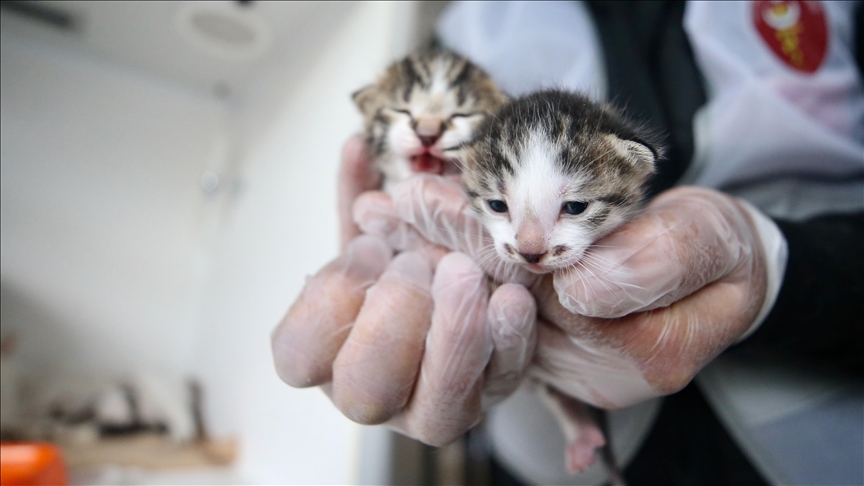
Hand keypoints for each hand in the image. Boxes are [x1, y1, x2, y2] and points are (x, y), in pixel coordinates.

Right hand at [272, 136, 536, 445]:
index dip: (331, 300)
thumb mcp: (374, 233)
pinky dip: (508, 336)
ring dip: (452, 334)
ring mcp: (435, 407)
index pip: (297, 356)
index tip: (367, 250)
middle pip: (363, 391)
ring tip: (465, 273)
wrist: (464, 285)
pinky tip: (512, 297)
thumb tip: (357, 149)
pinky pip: (501, 381)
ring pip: (437, 411)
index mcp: (326, 355)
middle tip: (417, 266)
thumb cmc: (403, 263)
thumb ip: (360, 200)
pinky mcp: (491, 395)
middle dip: (392, 319)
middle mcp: (376, 392)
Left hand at [382, 176, 768, 408]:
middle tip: (391, 200)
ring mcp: (570, 365)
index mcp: (643, 352)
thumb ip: (661, 260)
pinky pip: (491, 309)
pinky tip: (411, 231)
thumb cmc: (722, 250)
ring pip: (489, 308)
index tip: (429, 200)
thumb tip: (583, 283)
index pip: (549, 298)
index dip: (487, 244)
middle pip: (506, 306)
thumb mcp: (713, 239)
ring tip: (383, 211)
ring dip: (437, 257)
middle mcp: (596, 371)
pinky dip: (456, 266)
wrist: (722, 272)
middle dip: (445, 248)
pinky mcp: (552, 350)